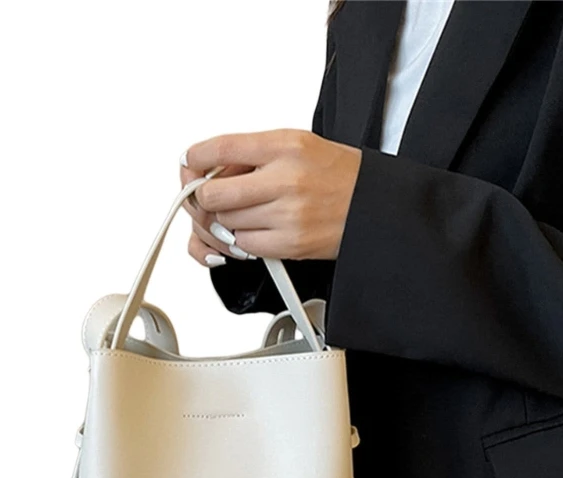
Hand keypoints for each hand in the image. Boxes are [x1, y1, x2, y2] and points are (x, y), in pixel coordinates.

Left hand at [179, 129, 361, 265]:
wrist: (373, 206)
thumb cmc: (336, 176)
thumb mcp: (296, 146)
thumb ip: (252, 156)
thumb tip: (208, 170)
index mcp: (285, 146)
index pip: (221, 148)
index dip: (195, 159)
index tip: (189, 164)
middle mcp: (285, 178)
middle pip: (212, 195)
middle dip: (203, 199)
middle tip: (209, 197)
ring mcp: (286, 214)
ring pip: (224, 224)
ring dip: (223, 222)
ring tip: (240, 213)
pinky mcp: (289, 243)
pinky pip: (243, 246)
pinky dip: (240, 241)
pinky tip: (253, 230)